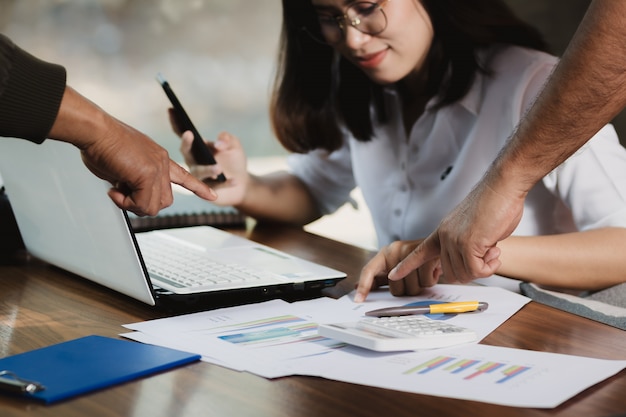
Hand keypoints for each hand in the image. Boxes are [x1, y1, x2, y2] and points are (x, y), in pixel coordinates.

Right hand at [80, 119, 216, 215]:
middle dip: (142, 204)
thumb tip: (127, 193)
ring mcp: (157, 169)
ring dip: (132, 205)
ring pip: (153, 206)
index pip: (183, 176)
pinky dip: (125, 203)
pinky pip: (141, 204)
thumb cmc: (101, 144)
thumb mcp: (122, 166)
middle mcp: (162, 163)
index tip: (212, 196)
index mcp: (158, 158)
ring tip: (116, 190)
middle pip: (163, 201)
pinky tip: (114, 189)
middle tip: (121, 193)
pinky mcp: (148, 174)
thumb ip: (131, 180)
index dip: (197, 187)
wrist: (95, 130)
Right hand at [179, 130, 249, 205]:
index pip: (188, 141)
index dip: (183, 133)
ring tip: (219, 168)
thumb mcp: (233, 146)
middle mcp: (194, 163)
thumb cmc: (234, 161)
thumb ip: (227, 138)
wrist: (242, 183)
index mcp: (198, 150)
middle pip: (186, 154)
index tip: (185, 126)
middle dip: (186, 145)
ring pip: (199, 173)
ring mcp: (199, 178)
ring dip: (208, 170)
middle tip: (189, 135)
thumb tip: (218, 144)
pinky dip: (226, 183)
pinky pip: (215, 186)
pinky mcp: (207, 191)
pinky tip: (235, 180)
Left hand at [355, 239, 441, 301]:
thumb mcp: (396, 266)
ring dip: (420, 285)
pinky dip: (430, 281)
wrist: (439, 245)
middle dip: (406, 289)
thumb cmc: (416, 259)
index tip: (358, 299)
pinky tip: (431, 271)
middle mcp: (395, 250)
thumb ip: (378, 277)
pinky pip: (425, 282)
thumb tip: (357, 285)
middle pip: (394, 287)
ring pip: (411, 288)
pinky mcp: (426, 255)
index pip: (369, 270)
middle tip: (413, 278)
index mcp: (386, 252)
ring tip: (423, 273)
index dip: (363, 286)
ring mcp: (410, 251)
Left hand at [388, 176, 524, 283]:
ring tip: (492, 249)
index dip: (406, 265)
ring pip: (465, 274)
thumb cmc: (493, 205)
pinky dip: (489, 267)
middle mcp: (444, 236)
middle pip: (452, 273)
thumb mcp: (472, 228)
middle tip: (488, 255)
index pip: (418, 252)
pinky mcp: (468, 244)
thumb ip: (465, 244)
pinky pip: (477, 271)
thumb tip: (472, 260)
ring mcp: (454, 240)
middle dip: (473, 270)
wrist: (502, 187)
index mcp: (443, 231)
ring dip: (484, 268)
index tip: (392, 274)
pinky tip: (495, 251)